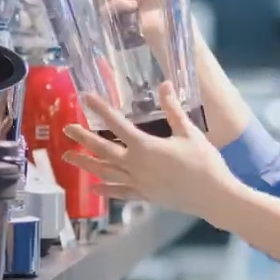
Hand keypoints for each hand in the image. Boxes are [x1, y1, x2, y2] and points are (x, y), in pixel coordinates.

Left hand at [61, 82, 238, 218]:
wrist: (213, 195)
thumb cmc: (204, 161)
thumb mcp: (189, 132)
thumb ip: (173, 109)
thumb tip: (165, 84)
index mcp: (145, 147)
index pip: (117, 124)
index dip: (101, 109)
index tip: (87, 98)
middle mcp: (136, 165)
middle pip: (103, 150)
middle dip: (84, 139)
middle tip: (66, 130)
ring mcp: (138, 183)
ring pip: (106, 172)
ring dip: (86, 164)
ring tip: (68, 157)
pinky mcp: (145, 196)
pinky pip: (120, 192)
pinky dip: (106, 189)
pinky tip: (94, 187)